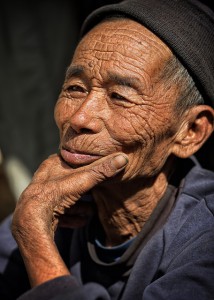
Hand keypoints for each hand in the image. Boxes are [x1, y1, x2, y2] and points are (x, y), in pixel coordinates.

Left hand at [11, 152, 127, 286]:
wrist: (31, 220)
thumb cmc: (57, 193)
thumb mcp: (83, 179)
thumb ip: (103, 170)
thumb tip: (124, 158)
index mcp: (53, 163)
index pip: (76, 163)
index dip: (87, 172)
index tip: (95, 180)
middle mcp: (46, 178)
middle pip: (74, 184)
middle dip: (85, 194)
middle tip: (92, 198)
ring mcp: (43, 195)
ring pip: (68, 200)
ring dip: (78, 207)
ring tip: (85, 212)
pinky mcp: (43, 212)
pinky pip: (61, 214)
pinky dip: (70, 217)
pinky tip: (74, 221)